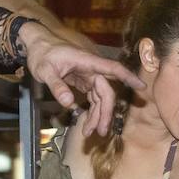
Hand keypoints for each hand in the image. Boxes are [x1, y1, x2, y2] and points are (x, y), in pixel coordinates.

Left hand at [19, 24, 144, 136]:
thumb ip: (57, 86)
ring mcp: (88, 76)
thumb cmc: (41, 53)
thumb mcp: (44, 70)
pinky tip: (88, 123)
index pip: (112, 69)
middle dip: (106, 113)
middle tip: (101, 132)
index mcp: (87, 62)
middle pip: (106, 92)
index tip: (141, 87)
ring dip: (98, 116)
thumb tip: (70, 104)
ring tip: (90, 133)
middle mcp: (91, 69)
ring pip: (100, 98)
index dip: (128, 77)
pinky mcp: (83, 82)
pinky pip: (92, 98)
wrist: (36, 46)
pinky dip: (92, 111)